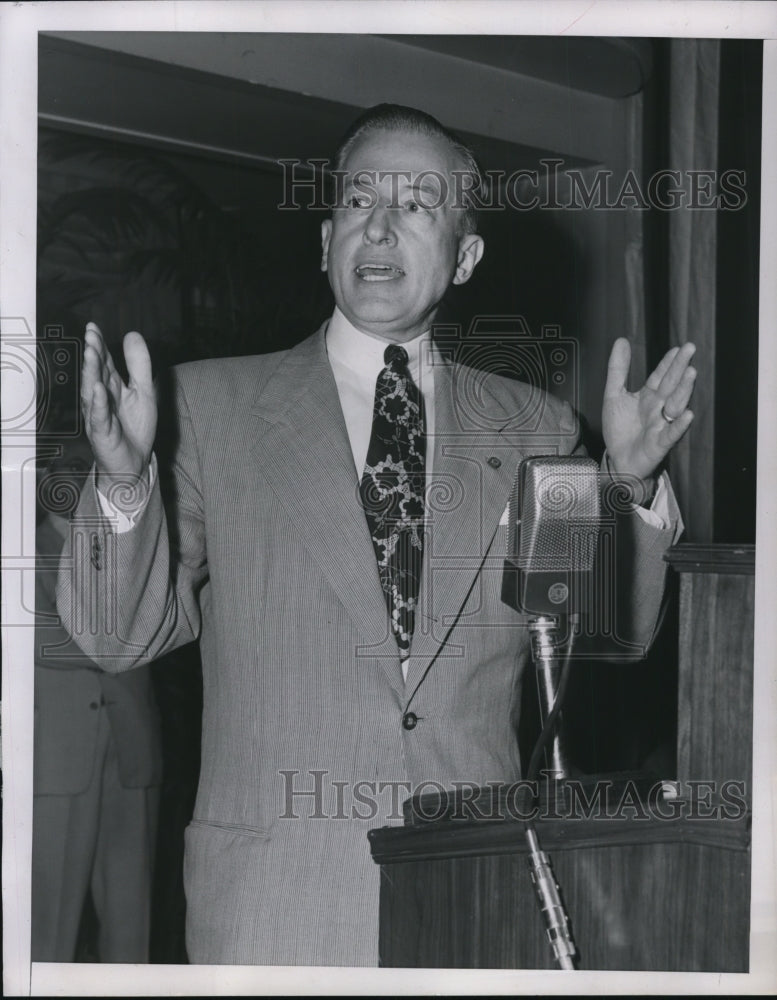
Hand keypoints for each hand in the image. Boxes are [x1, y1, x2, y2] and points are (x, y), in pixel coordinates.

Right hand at [81, 323, 156, 493]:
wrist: (134, 462)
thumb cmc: (135, 427)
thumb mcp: (144, 391)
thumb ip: (139, 365)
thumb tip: (132, 334)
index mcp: (111, 386)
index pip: (104, 362)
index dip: (99, 345)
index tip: (93, 327)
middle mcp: (101, 398)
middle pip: (96, 373)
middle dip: (93, 354)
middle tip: (91, 335)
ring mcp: (99, 415)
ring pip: (93, 391)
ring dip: (92, 373)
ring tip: (91, 354)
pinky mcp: (102, 432)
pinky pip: (99, 416)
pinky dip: (98, 403)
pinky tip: (98, 389)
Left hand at [602, 338, 695, 485]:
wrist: (618, 459)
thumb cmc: (620, 429)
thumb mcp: (613, 395)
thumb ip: (618, 369)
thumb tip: (621, 341)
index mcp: (649, 396)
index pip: (661, 376)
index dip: (668, 362)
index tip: (678, 347)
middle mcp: (658, 408)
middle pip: (671, 385)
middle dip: (680, 368)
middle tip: (690, 350)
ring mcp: (661, 425)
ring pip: (675, 405)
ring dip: (683, 390)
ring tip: (690, 374)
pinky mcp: (660, 443)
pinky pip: (672, 433)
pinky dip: (679, 425)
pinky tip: (687, 414)